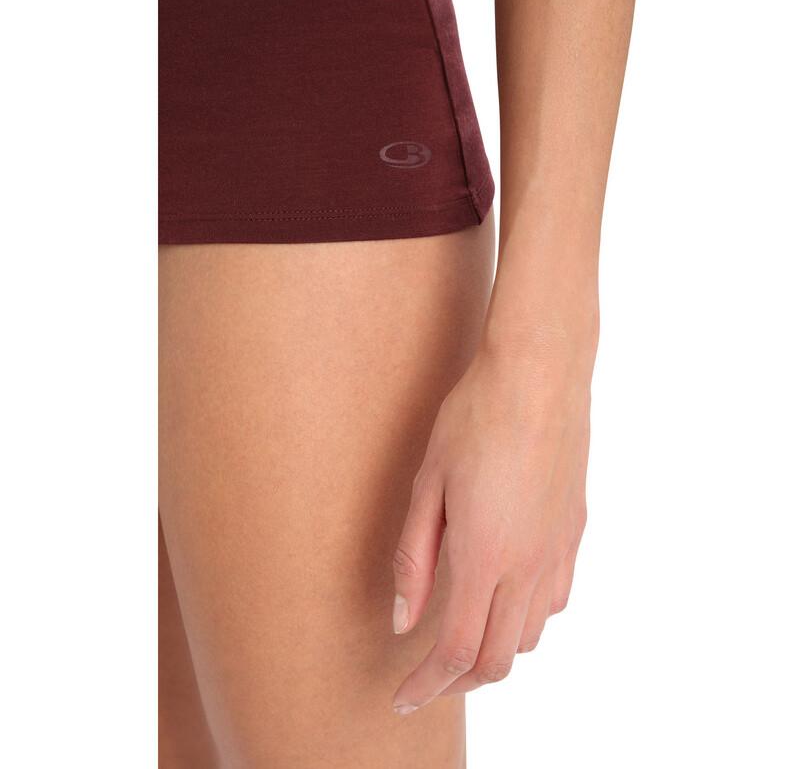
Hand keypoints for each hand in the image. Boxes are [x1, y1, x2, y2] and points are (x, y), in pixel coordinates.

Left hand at [391, 337, 591, 714]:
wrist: (539, 374)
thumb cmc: (475, 420)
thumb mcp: (428, 486)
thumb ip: (415, 559)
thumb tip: (405, 620)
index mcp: (485, 556)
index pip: (457, 649)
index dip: (427, 683)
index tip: (403, 697)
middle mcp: (530, 565)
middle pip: (500, 657)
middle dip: (460, 679)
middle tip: (428, 675)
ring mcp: (559, 550)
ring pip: (532, 634)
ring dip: (495, 649)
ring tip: (463, 635)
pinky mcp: (575, 530)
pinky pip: (555, 599)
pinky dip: (526, 617)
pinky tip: (505, 593)